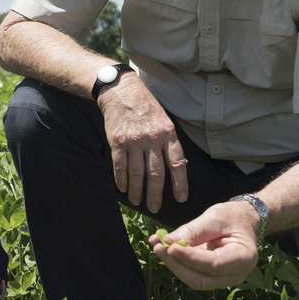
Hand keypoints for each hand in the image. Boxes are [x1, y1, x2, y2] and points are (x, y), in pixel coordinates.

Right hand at [96, 74, 188, 212]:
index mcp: (168, 133)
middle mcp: (152, 138)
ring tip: (137, 201)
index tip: (181, 198)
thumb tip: (178, 167)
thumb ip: (169, 143)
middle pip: (156, 173)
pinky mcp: (117, 141)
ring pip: (136, 173)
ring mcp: (133, 141)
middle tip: (155, 208)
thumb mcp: (165, 120)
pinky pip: (120, 166)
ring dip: (137, 191)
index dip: (180, 183)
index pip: (177, 163)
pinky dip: (121, 180)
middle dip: (156, 195)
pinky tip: (123, 188)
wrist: (121, 91)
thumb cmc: (146, 107)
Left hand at [150, 201, 261, 289]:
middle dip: (176, 264)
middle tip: (157, 246)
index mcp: (244, 258)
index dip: (190, 258)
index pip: (213, 265)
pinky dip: (176, 262)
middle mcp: (235, 275)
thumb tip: (169, 242)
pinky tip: (163, 247)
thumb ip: (194, 231)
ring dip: (173, 263)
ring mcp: (223, 279)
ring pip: (193, 279)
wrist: (243, 221)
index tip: (170, 247)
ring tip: (156, 243)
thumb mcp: (215, 218)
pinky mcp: (211, 277)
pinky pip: (191, 273)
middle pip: (200, 279)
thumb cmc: (233, 217)